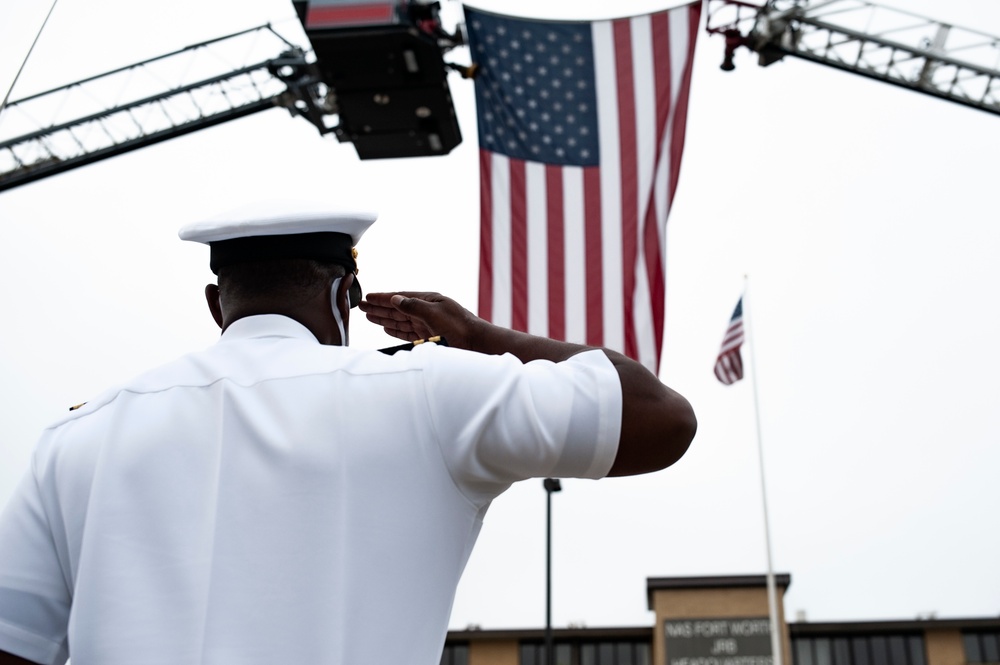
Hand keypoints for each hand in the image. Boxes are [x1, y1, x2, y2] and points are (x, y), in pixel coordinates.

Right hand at [359, 292, 479, 347]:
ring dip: (383, 318)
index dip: (382, 297)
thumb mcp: (435, 313)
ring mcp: (426, 324)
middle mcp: (425, 311)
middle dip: (378, 307)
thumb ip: (414, 306)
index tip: (368, 296)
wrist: (476, 343)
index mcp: (428, 301)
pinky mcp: (427, 337)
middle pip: (396, 309)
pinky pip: (406, 332)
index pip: (400, 298)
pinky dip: (394, 330)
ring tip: (369, 316)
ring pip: (399, 321)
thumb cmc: (460, 326)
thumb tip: (395, 299)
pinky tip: (386, 328)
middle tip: (361, 306)